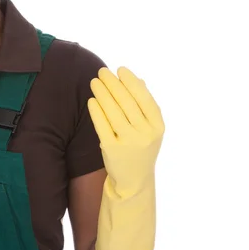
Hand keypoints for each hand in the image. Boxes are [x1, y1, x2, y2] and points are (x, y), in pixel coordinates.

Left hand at [88, 67, 164, 196]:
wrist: (134, 180)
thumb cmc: (141, 147)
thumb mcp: (150, 129)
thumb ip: (145, 105)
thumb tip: (138, 79)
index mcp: (158, 127)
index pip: (145, 99)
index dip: (132, 82)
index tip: (120, 69)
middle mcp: (145, 134)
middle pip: (127, 103)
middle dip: (113, 84)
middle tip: (102, 71)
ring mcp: (128, 142)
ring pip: (113, 112)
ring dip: (102, 93)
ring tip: (94, 82)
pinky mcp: (111, 149)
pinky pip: (102, 125)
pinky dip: (96, 111)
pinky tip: (92, 100)